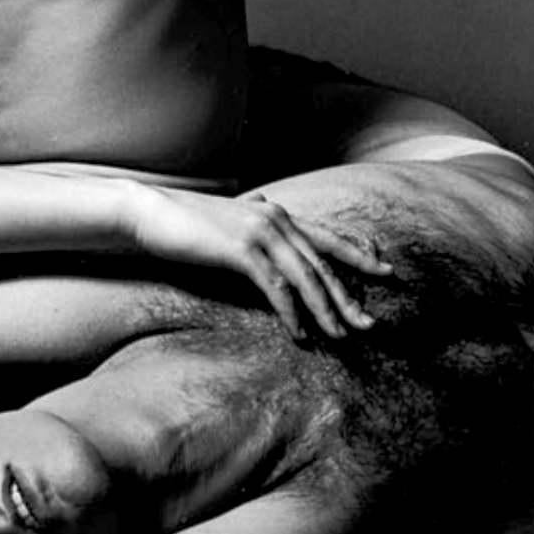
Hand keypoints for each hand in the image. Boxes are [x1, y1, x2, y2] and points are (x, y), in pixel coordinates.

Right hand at [123, 185, 394, 339]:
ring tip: (342, 336)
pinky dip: (291, 311)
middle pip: (324, 262)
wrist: (149, 212)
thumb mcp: (226, 213)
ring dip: (327, 310)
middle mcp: (276, 219)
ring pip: (305, 277)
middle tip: (371, 323)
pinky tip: (300, 332)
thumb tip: (261, 198)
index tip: (385, 271)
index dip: (358, 254)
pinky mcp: (241, 250)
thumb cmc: (184, 217)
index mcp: (276, 213)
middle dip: (350, 294)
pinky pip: (275, 287)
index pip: (327, 237)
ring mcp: (260, 233)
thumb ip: (249, 208)